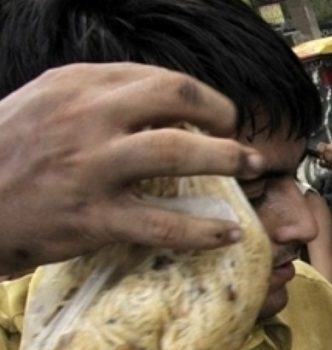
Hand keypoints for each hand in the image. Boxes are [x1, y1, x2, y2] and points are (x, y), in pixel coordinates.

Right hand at [0, 63, 263, 269]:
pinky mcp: (93, 216)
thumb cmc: (10, 153)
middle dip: (223, 118)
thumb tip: (161, 106)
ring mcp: (92, 167)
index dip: (203, 99)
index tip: (221, 118)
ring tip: (252, 169)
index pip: (160, 79)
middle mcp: (87, 117)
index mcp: (78, 85)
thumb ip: (99, 100)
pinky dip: (203, 230)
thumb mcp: (47, 105)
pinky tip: (228, 232)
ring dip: (226, 159)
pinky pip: (163, 222)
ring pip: (177, 153)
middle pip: (177, 100)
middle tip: (243, 140)